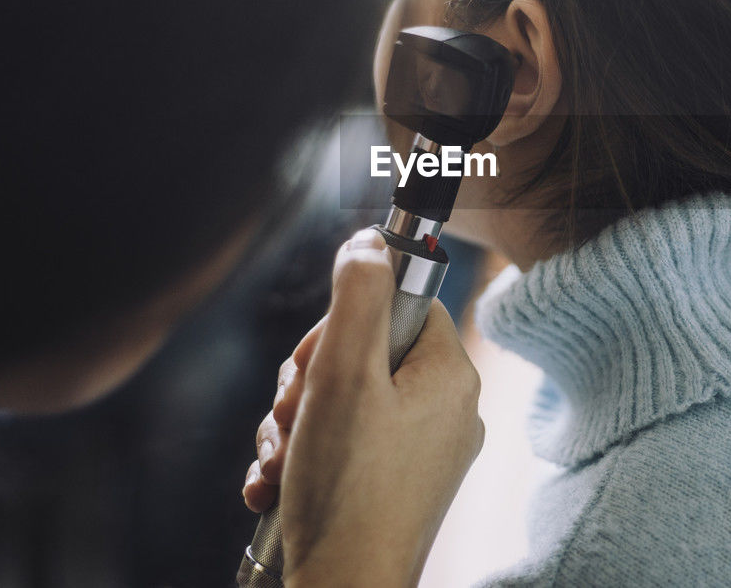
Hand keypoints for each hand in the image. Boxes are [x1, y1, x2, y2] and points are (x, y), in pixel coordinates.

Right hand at [243, 228, 483, 585]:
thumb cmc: (346, 489)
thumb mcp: (343, 373)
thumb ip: (355, 296)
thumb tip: (369, 241)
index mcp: (450, 377)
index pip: (402, 304)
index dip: (346, 321)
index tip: (318, 359)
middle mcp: (446, 413)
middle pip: (365, 352)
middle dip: (310, 380)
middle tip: (293, 414)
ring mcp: (422, 455)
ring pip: (344, 401)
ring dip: (296, 423)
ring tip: (286, 458)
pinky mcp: (395, 488)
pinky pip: (344, 445)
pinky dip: (304, 458)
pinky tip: (279, 485)